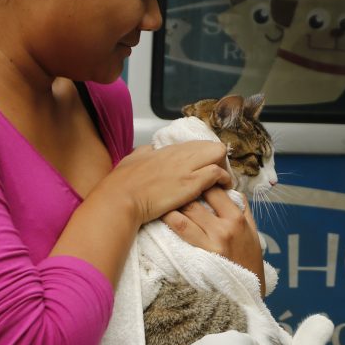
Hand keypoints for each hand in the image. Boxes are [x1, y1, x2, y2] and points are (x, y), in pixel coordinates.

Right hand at [102, 141, 230, 225]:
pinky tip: (222, 189)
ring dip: (224, 169)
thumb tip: (149, 149)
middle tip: (217, 177)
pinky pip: (217, 172)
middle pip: (213, 146)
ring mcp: (187, 166)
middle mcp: (180, 154)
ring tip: (222, 183)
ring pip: (218, 154)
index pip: (196, 146)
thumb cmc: (122, 184)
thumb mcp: (132, 160)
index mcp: (167, 150)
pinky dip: (223, 180)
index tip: (205, 169)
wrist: (120, 198)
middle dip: (219, 161)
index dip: (205, 157)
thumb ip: (144, 153)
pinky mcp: (191, 181)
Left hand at [162, 185, 265, 289]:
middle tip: (172, 191)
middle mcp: (224, 228)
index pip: (215, 191)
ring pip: (183, 215)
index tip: (194, 184)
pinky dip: (170, 221)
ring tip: (163, 202)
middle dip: (182, 193)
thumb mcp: (253, 230)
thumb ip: (242, 208)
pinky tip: (162, 216)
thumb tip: (230, 189)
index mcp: (237, 218)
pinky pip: (180, 231)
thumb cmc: (249, 257)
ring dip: (171, 206)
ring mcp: (210, 242)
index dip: (202, 183)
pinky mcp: (200, 254)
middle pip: (195, 200)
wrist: (248, 288)